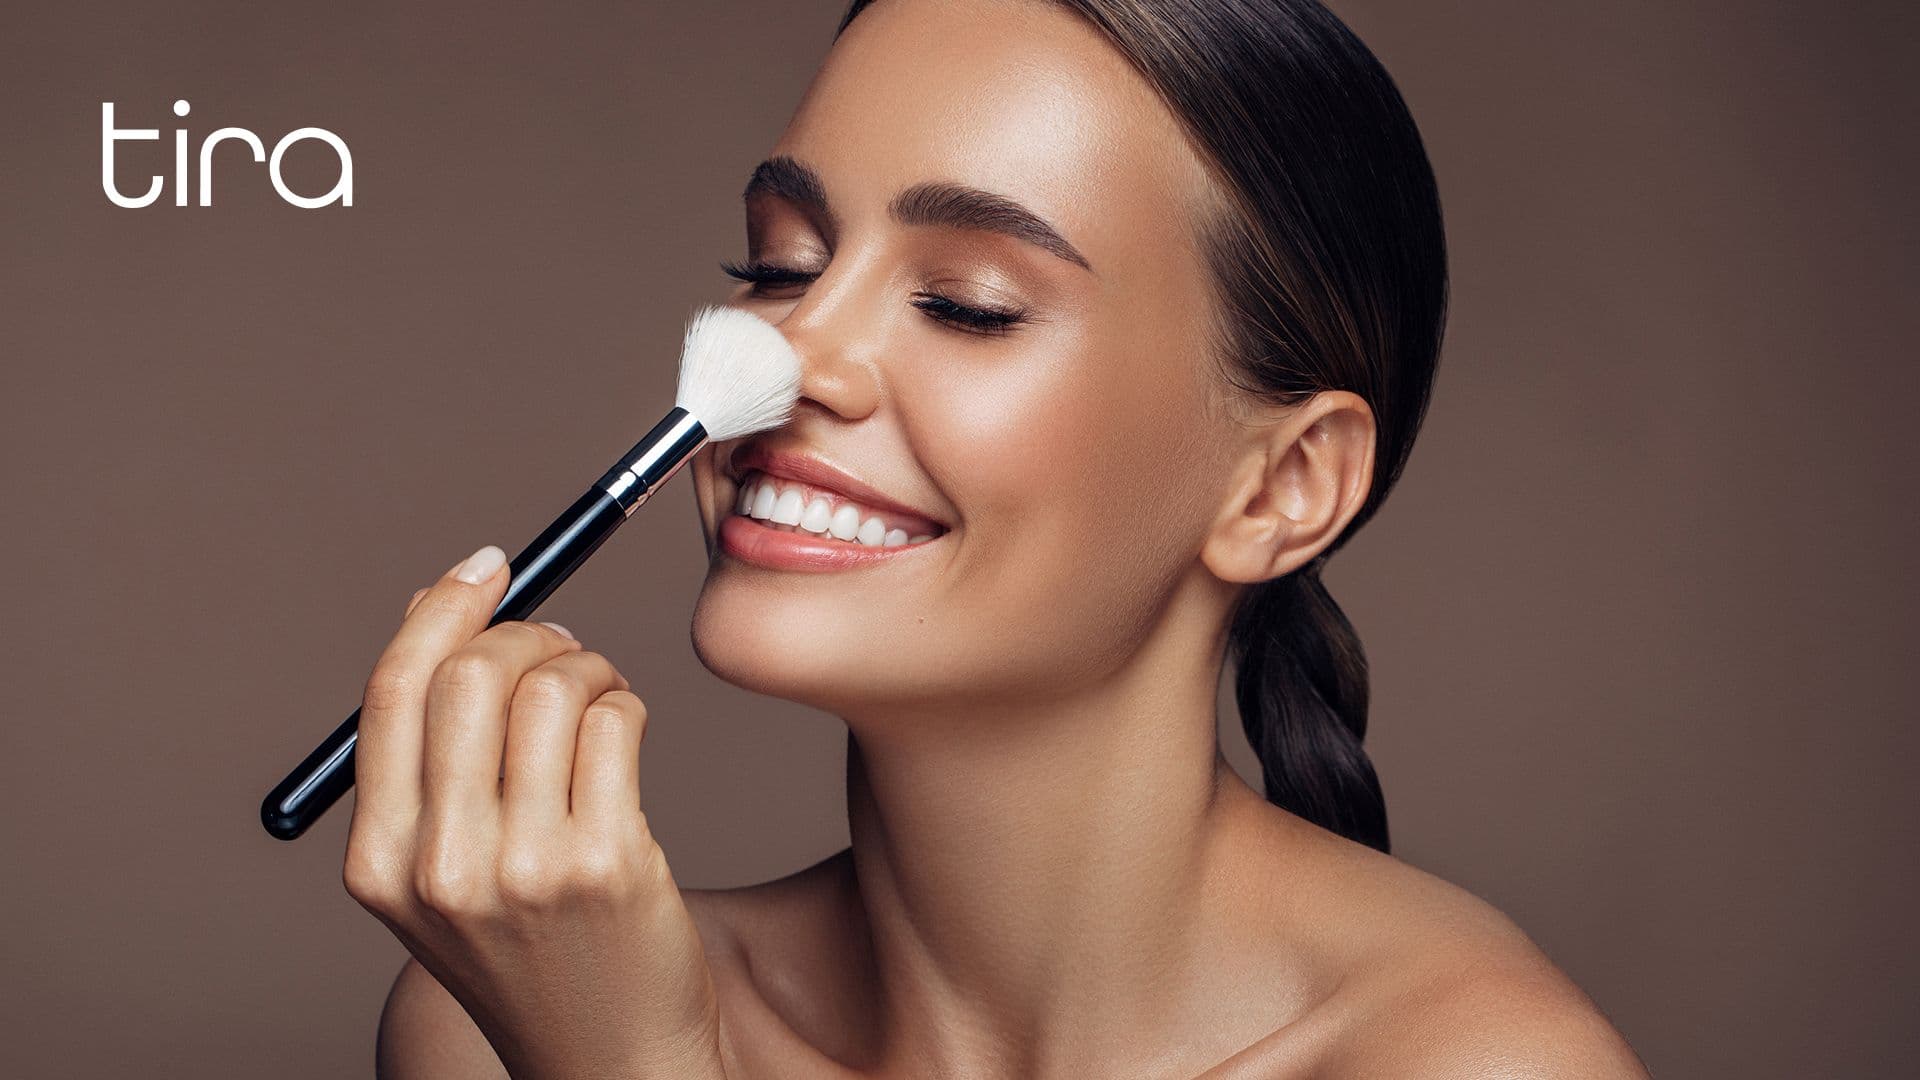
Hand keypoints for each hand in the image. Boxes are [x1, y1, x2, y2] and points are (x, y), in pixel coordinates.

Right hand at [342, 544, 725, 1079]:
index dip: (441, 610)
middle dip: (526, 632)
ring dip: (587, 666)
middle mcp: (441, 869)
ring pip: (552, 688)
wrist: (608, 1058)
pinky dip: (626, 703)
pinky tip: (626, 733)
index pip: (394, 693)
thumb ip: (431, 755)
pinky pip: (616, 722)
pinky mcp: (608, 865)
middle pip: (471, 677)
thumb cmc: (532, 948)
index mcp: (378, 864)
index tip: (485, 566)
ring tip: (599, 694)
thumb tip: (440, 606)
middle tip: (560, 644)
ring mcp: (525, 870)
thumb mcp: (446, 870)